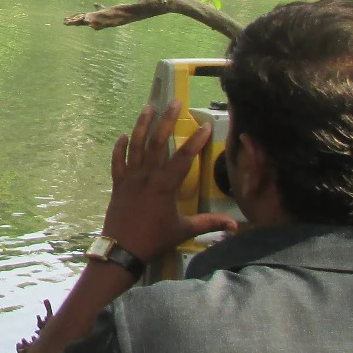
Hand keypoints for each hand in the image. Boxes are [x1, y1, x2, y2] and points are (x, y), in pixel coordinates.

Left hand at [103, 100, 237, 263]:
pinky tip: (124, 136)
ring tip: (148, 108)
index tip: (205, 125)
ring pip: (136, 145)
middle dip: (167, 120)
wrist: (121, 250)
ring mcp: (130, 177)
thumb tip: (235, 226)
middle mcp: (147, 176)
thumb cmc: (154, 240)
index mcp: (165, 185)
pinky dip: (120, 147)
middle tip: (174, 102)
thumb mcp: (184, 231)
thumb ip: (209, 223)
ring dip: (142, 125)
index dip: (196, 140)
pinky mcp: (117, 183)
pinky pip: (117, 161)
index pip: (184, 157)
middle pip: (157, 142)